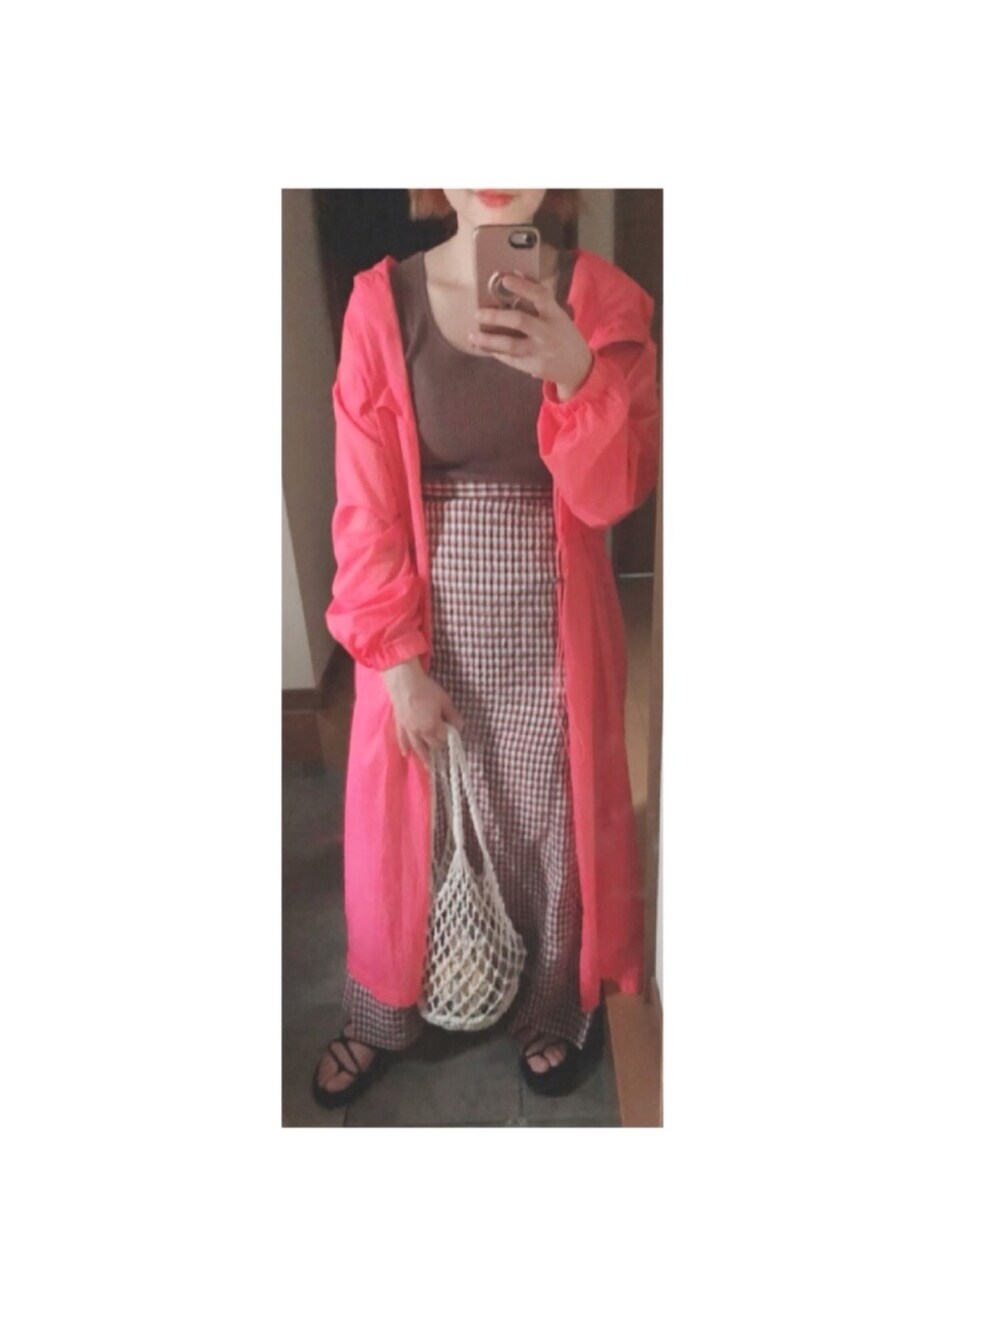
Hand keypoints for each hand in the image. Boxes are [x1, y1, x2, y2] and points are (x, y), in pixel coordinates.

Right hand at [380, 659, 464, 771]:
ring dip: (423, 757)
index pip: (443, 738)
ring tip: (428, 767)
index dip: (448, 737)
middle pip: (431, 744)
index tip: (451, 735)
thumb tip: (460, 726)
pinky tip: (406, 753)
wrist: (404, 681)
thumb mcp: (444, 700)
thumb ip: (452, 715)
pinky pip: (402, 739)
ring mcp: (408, 729)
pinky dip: (404, 747)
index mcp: (432, 726)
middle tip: (442, 748)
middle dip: (437, 746)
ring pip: (417, 747)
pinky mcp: (399, 724)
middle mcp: (420, 732)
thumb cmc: (426, 689)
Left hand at [467, 271, 594, 400]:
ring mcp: (540, 351)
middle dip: (496, 316)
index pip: (540, 295)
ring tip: (472, 334)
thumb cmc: (563, 335)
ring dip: (489, 339)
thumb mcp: (556, 314)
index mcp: (555, 314)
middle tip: (477, 313)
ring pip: (511, 344)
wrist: (578, 366)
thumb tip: (516, 273)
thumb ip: (537, 297)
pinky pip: (510, 359)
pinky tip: (484, 346)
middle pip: (520, 321)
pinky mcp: (534, 366)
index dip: (523, 286)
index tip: (505, 279)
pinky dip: (496, 352)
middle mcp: (548, 332)